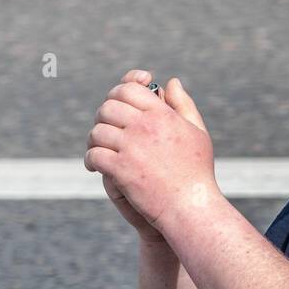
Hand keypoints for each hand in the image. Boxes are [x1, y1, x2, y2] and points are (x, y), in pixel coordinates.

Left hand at [85, 69, 216, 238]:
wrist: (191, 206)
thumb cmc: (197, 171)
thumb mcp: (196, 131)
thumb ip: (183, 103)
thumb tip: (171, 81)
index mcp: (162, 114)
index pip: (129, 88)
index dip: (119, 92)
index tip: (118, 103)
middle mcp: (145, 126)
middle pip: (108, 107)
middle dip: (104, 116)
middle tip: (106, 128)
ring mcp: (131, 147)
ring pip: (97, 131)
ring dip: (95, 139)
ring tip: (98, 148)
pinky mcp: (121, 169)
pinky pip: (94, 155)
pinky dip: (91, 159)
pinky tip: (95, 166)